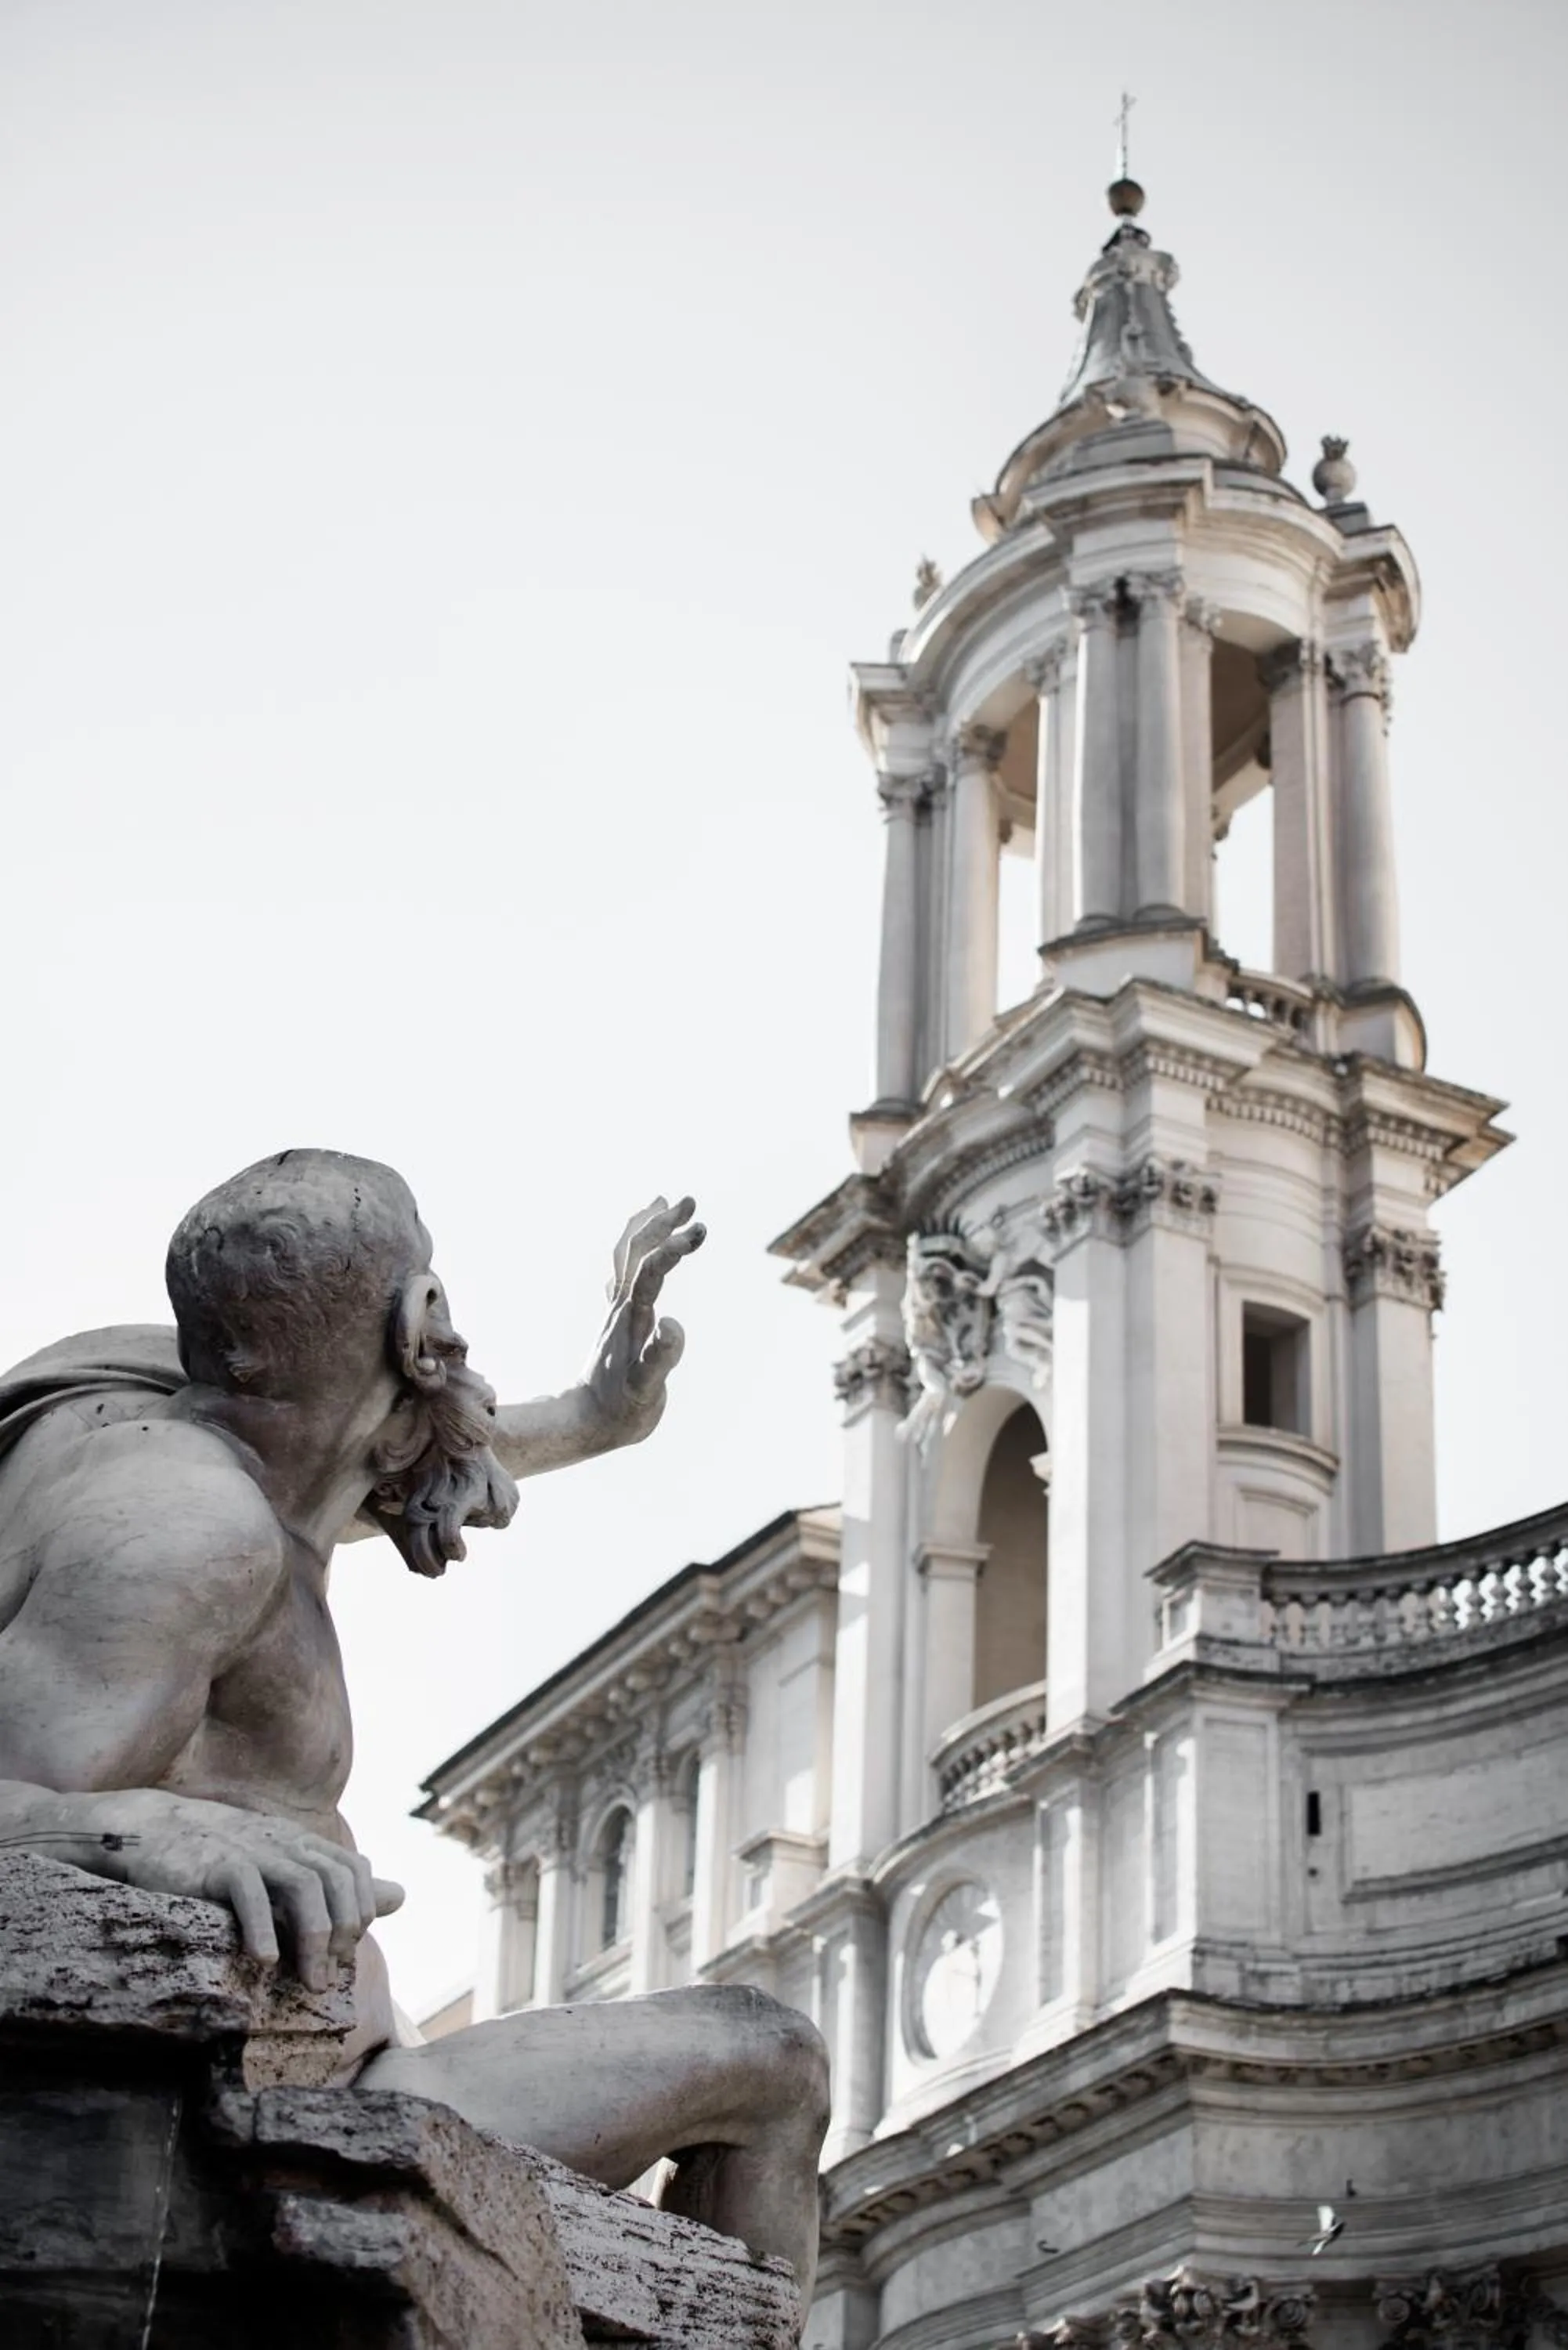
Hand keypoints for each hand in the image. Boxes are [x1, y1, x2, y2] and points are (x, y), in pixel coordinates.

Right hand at [80, 1788, 403, 1989]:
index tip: (346, 1956)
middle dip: (343, 1932)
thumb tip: (401, 1897)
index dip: (360, 1910)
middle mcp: (283, 1841)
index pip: (352, 1870)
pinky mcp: (215, 1863)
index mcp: (299, 1842)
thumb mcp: (284, 1864)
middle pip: (335, 1880)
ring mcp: (251, 1849)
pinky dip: (262, 1927)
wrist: (151, 1830)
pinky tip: (265, 1961)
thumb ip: (340, 1883)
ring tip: (309, 1983)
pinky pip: (249, 1891)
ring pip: (303, 1885)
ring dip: (313, 1939)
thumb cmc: (219, 1855)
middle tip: (327, 1980)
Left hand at [581, 1195, 705, 1451]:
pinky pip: (625, 1269)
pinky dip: (638, 1247)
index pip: (651, 1271)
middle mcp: (622, 1306)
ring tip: (669, 1204)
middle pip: (635, 1250)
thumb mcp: (647, 1390)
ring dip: (649, 1226)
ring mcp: (618, 1309)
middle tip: (692, 1202)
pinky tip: (647, 1246)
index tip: (700, 1230)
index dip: (673, 1248)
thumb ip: (661, 1357)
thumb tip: (672, 1323)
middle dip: (663, 1222)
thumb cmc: (622, 1410)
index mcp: (632, 1320)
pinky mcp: (619, 1317)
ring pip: (627, 1254)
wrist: (586, 1420)